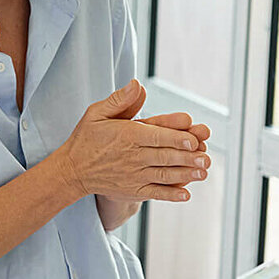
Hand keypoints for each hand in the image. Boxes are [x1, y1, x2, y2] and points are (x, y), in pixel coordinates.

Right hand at [54, 80, 210, 202]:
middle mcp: (132, 156)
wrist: (72, 170)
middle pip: (164, 156)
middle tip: (206, 157)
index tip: (193, 140)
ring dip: (185, 174)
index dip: (176, 138)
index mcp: (127, 135)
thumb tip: (137, 84)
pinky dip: (171, 194)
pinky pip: (155, 193)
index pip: (156, 136)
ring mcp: (133, 175)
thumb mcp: (97, 113)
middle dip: (187, 157)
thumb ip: (119, 100)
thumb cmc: (87, 138)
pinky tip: (186, 194)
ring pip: (163, 175)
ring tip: (203, 172)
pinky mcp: (133, 190)